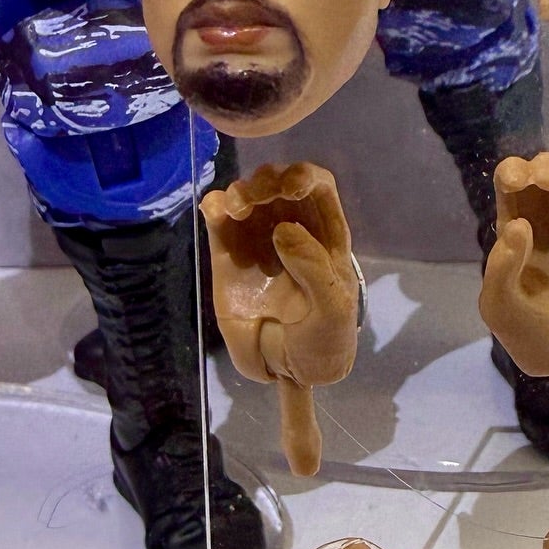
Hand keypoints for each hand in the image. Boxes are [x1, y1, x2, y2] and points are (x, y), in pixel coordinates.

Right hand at [199, 163, 358, 474]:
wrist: (292, 372)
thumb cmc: (325, 338)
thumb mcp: (333, 309)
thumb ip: (314, 270)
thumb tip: (284, 229)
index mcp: (326, 235)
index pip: (317, 188)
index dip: (304, 177)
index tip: (291, 187)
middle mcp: (292, 231)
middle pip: (278, 185)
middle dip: (267, 182)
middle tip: (257, 198)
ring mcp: (258, 243)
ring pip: (248, 198)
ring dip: (241, 192)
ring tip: (237, 210)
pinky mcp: (228, 259)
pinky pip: (220, 222)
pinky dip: (215, 208)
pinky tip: (216, 213)